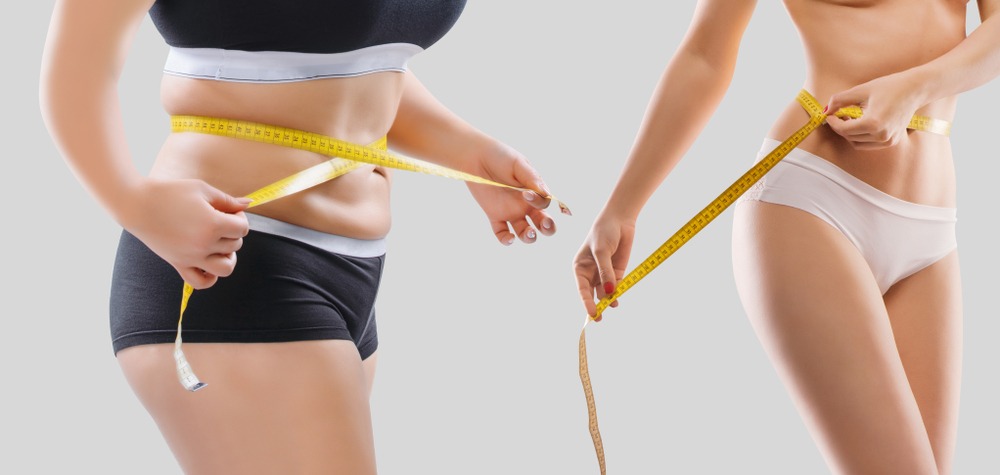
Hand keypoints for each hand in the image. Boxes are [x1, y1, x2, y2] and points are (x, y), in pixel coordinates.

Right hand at [118, 177, 250, 288]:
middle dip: (233, 231)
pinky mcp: (179, 264)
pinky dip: (210, 277)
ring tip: (219, 244)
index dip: (240, 217)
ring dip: (228, 256)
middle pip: (235, 245)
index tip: (229, 210)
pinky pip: (201, 282)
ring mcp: (191, 258)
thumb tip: (248, 205)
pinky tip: (208, 261)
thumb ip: (227, 200)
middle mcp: (203, 245)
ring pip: (225, 268)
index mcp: (212, 225)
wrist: (137, 204)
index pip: (242, 228)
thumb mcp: (202, 190)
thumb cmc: (170, 192)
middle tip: (219, 219)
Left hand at [465, 140, 556, 244]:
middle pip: (542, 223)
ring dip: (530, 237)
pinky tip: (509, 239)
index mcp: (534, 191)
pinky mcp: (495, 216)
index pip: (545, 203)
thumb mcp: (518, 164)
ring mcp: (510, 212)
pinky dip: (506, 240)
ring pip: (525, 232)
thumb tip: (547, 194)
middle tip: (545, 224)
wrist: (476, 157)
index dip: (539, 202)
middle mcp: (525, 204)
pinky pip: (502, 233)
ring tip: (529, 233)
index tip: (526, 193)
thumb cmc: (500, 156)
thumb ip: (532, 178)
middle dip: (548, 228)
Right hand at [573, 212, 635, 319]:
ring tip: (613, 304)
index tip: (593, 314)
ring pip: (605, 292)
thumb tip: (610, 290)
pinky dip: (618, 292)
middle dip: (596, 306)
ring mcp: (604, 273)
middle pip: (592, 294)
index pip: (582, 289)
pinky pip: (617, 285)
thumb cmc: (603, 232)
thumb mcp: (602, 251)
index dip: (586, 303)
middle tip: (600, 318)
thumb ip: (605, 271)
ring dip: (609, 299)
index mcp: (580, 268)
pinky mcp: (618, 272)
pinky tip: (619, 295)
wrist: (620, 220)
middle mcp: (591, 273)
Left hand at [824, 73, 925, 149]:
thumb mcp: (861, 90)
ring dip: (849, 133)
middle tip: (837, 115)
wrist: (914, 90)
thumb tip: (826, 110)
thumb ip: (840, 100)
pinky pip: (868, 144)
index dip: (833, 122)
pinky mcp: (892, 141)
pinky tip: (860, 123)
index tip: (829, 115)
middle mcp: (882, 136)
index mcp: (873, 123)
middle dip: (840, 127)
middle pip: (849, 137)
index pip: (844, 130)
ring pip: (857, 143)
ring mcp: (888, 141)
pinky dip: (860, 136)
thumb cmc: (889, 87)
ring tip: (849, 118)